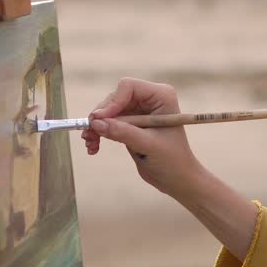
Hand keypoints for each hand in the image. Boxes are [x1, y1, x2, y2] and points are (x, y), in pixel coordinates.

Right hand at [81, 78, 202, 197]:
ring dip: (97, 126)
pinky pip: (108, 123)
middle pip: (115, 98)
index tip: (99, 120)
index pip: (128, 87)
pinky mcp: (130, 124)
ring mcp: (138, 111)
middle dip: (101, 116)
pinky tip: (93, 147)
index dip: (112, 102)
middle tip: (89, 134)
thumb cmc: (172, 160)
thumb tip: (97, 123)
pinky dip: (100, 133)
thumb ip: (123, 132)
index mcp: (161, 96)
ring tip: (90, 143)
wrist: (177, 179)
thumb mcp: (148, 145)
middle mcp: (149, 99)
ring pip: (108, 111)